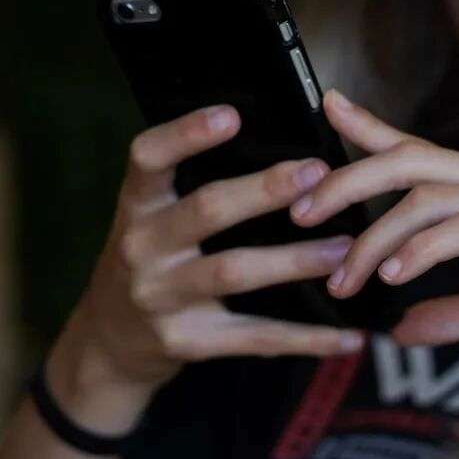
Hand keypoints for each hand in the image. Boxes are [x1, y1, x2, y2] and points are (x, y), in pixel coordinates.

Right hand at [60, 105, 363, 397]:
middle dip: (263, 190)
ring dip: (295, 260)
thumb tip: (278, 155)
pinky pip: (255, 338)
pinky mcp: (186, 342)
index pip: (148, 158)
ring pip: (234, 271)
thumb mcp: (153, 221)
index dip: (185, 134)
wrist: (109, 343)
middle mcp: (141, 247)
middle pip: (206, 210)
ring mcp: (160, 298)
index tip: (232, 115)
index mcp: (137, 207)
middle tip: (317, 173)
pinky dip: (307, 338)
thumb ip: (192, 190)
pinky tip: (348, 336)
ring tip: (344, 249)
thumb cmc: (151, 263)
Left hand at [293, 91, 458, 370]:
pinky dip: (425, 249)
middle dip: (347, 179)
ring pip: (430, 195)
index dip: (372, 127)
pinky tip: (395, 277)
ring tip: (344, 275)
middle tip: (300, 212)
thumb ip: (454, 312)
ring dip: (376, 235)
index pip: (423, 150)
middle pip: (410, 160)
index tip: (329, 110)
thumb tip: (400, 329)